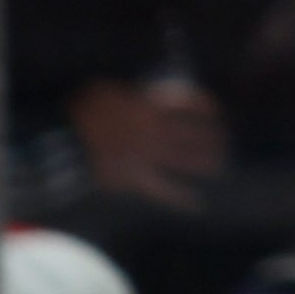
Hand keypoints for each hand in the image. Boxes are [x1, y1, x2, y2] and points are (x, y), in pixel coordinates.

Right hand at [67, 75, 228, 209]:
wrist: (69, 144)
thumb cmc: (84, 111)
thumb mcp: (108, 89)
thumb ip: (134, 95)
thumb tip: (149, 97)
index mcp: (146, 107)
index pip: (185, 104)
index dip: (205, 106)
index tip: (218, 110)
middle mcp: (153, 133)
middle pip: (191, 136)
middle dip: (212, 138)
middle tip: (225, 140)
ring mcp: (148, 158)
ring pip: (185, 162)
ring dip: (205, 164)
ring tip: (220, 165)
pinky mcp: (140, 180)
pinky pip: (165, 191)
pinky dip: (182, 198)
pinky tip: (198, 203)